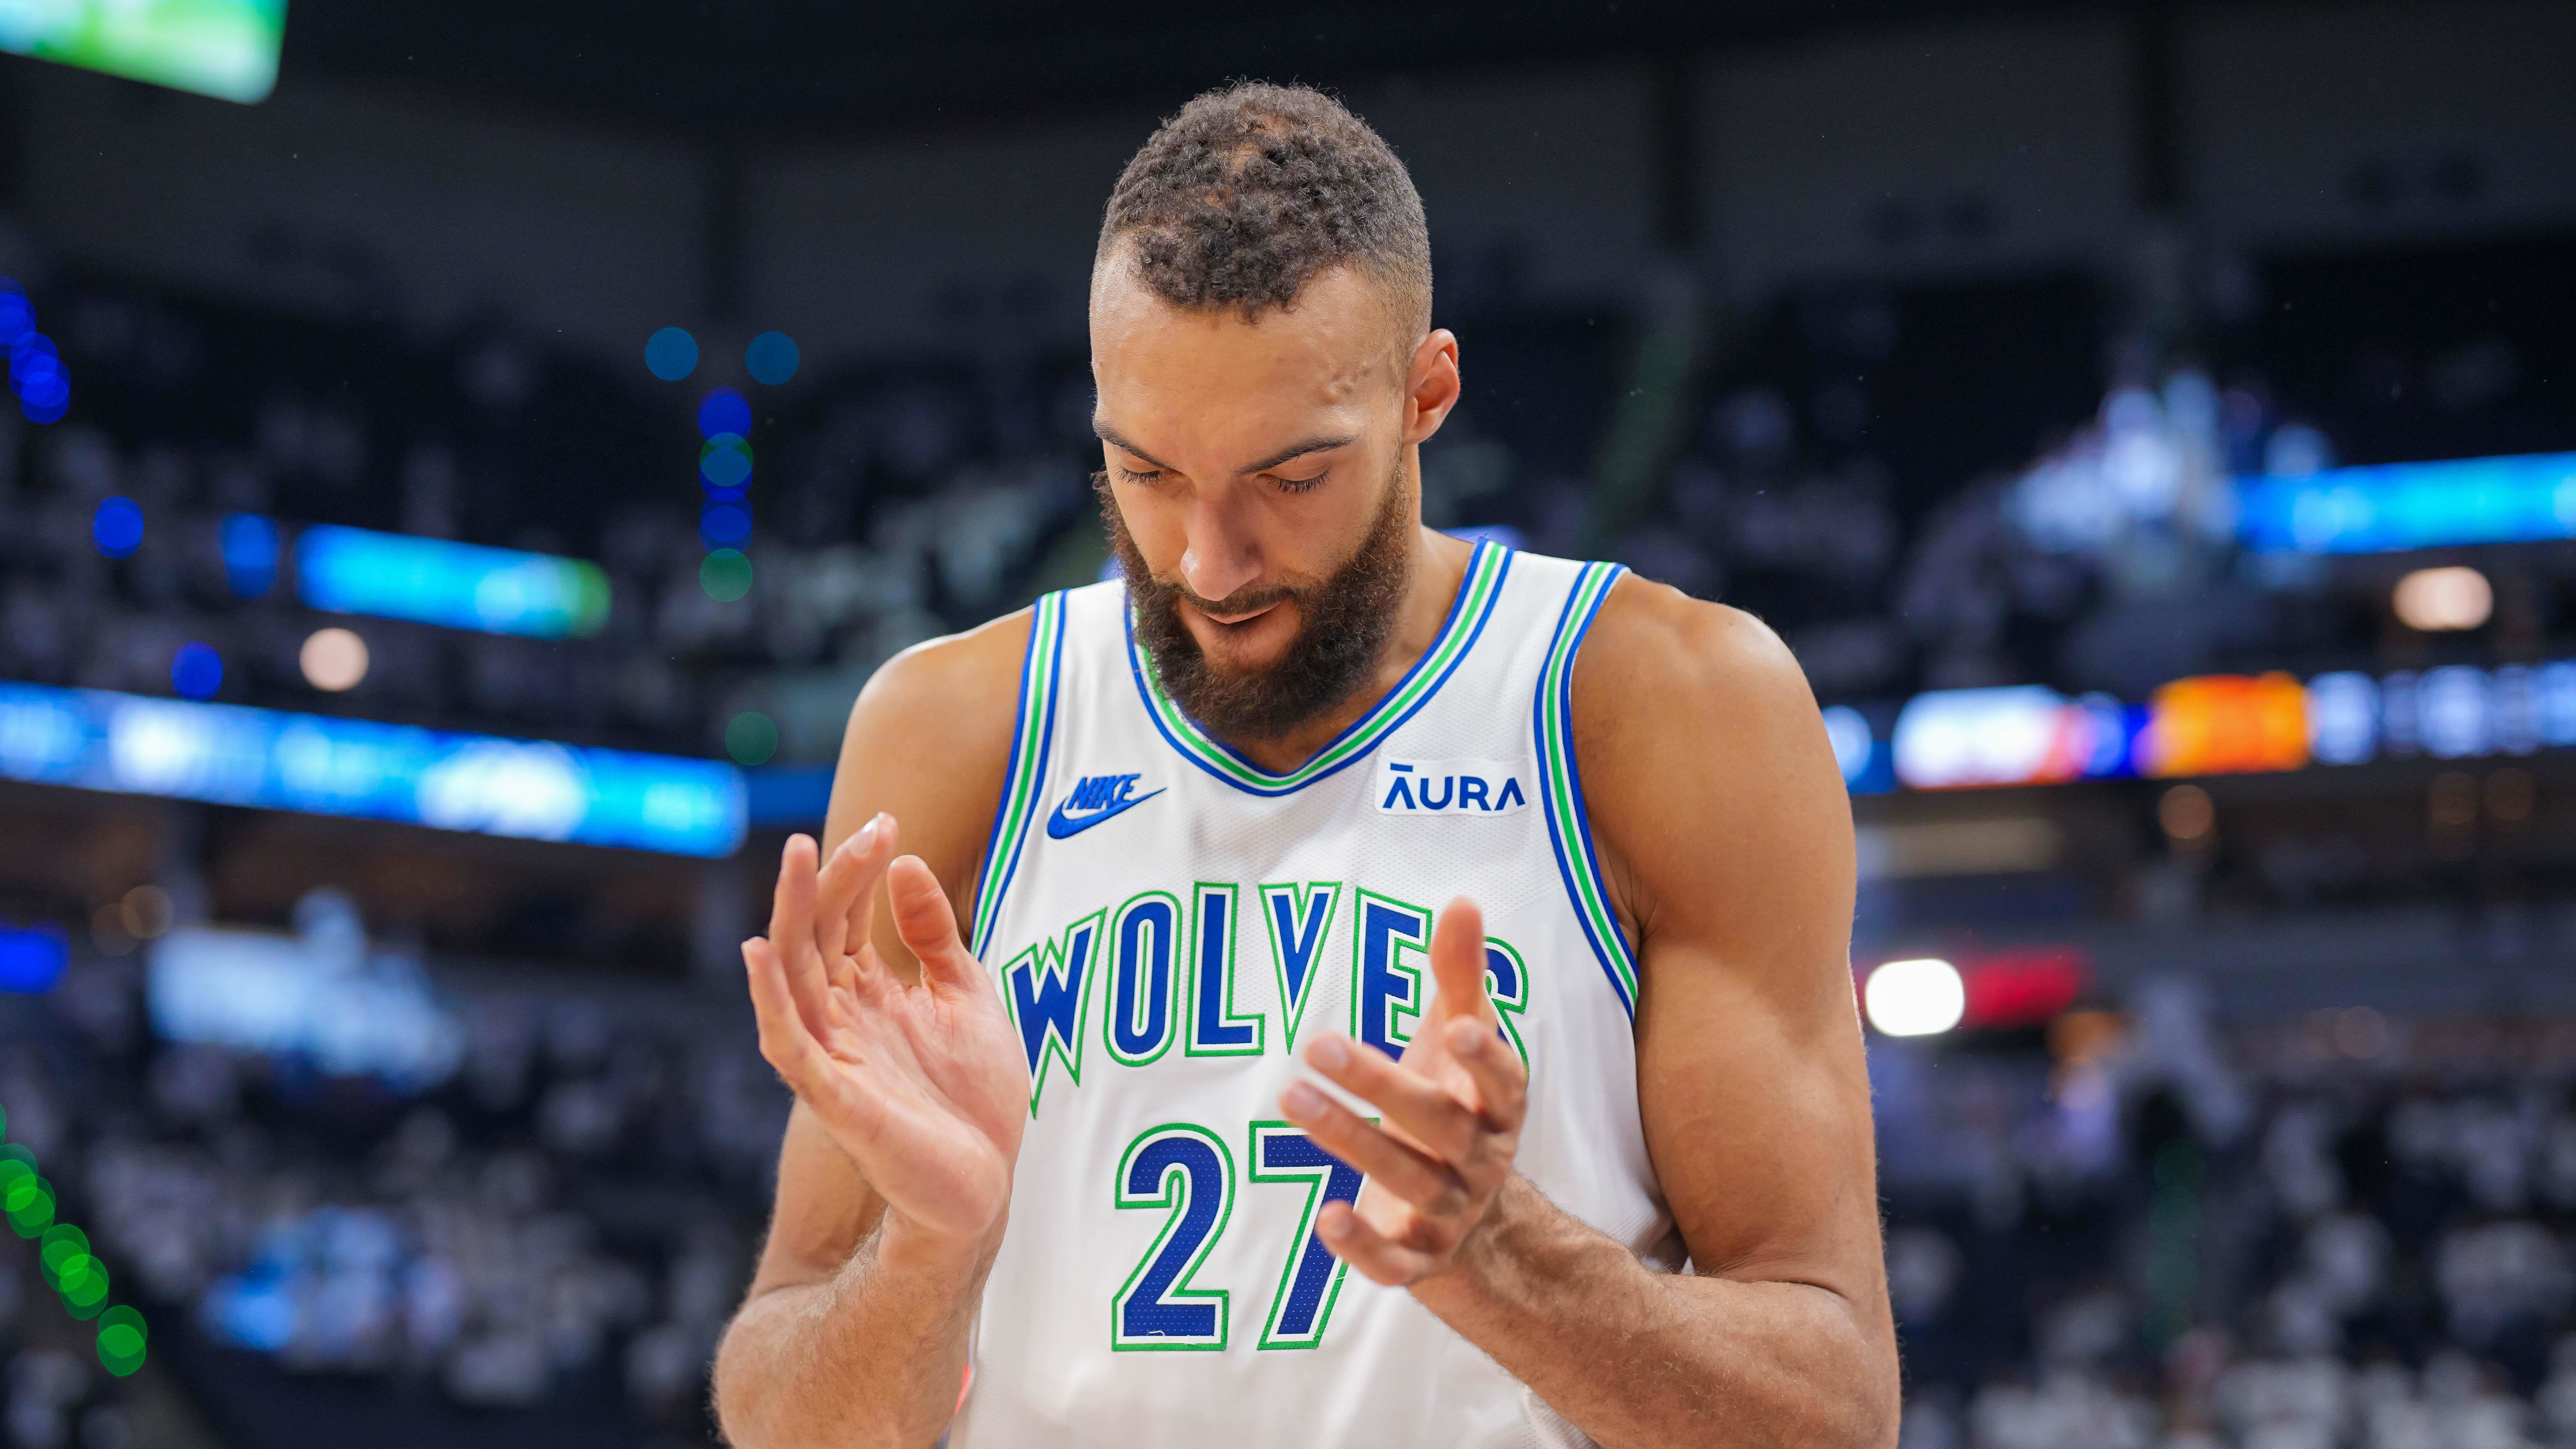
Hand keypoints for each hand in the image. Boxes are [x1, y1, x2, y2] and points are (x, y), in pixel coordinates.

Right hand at [743, 815, 1029, 1255]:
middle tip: (849, 829)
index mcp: (867, 996)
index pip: (846, 918)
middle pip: (813, 936)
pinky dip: (770, 1000)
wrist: (987, 1184)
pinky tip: (759, 954)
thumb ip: (936, 937)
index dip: (860, 868)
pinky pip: (789, 1045)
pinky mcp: (835, 1099)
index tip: (888, 821)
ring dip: (790, 916)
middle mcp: (839, 1021)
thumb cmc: (973, 1099)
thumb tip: (907, 862)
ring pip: (792, 978)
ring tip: (796, 858)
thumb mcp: (966, 998)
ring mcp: (832, 1058)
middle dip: (825, 880)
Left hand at [1278, 897, 1527, 1285]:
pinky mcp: (1419, 1258)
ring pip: (1408, 1181)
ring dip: (1349, 1140)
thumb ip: (1462, 975)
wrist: (1474, 1217)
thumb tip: (1463, 902)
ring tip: (1291, 1097)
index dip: (1485, 1056)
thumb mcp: (1462, 1038)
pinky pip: (1394, 1263)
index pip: (1502, 1080)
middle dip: (1380, 1086)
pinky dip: (1363, 1247)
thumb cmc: (1457, 1101)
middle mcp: (1481, 1159)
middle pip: (1437, 1124)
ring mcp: (1450, 1212)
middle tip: (1318, 1045)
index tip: (1456, 1025)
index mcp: (1499, 1105)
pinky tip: (1326, 1217)